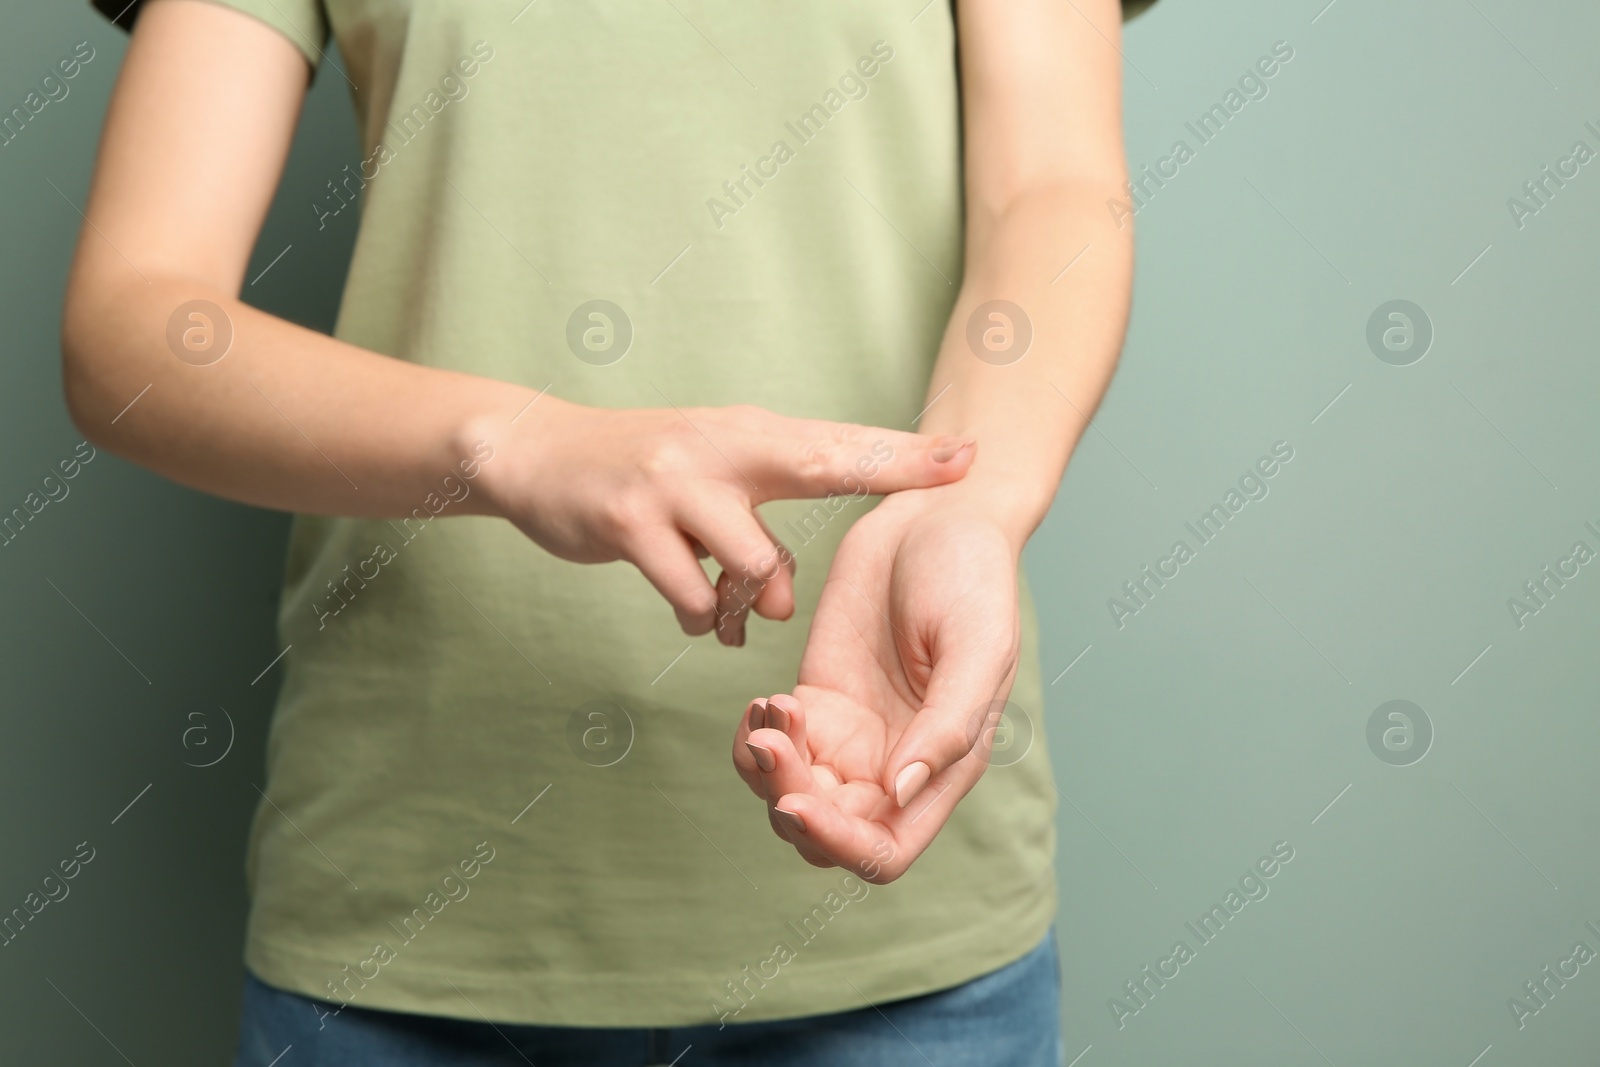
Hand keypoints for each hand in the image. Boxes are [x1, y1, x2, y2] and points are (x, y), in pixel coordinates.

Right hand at [471, 399, 974, 640]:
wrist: (539, 456)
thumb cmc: (642, 475)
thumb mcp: (709, 475)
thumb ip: (756, 524)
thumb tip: (785, 600)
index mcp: (748, 434)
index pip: (841, 444)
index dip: (907, 453)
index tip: (971, 454)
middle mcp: (721, 448)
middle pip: (824, 463)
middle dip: (895, 467)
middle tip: (957, 473)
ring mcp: (676, 482)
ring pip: (757, 563)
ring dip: (759, 602)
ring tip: (740, 610)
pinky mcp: (632, 522)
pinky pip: (695, 596)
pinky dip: (704, 617)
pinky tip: (696, 611)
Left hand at [731, 487, 1021, 881]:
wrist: (936, 511)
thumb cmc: (973, 575)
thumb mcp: (978, 645)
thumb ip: (948, 725)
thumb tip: (901, 791)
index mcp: (942, 768)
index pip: (884, 850)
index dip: (838, 844)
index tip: (796, 803)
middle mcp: (894, 765)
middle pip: (827, 831)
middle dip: (789, 801)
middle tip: (770, 740)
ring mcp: (851, 735)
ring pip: (791, 794)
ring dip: (765, 771)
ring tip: (768, 711)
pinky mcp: (817, 698)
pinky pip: (771, 745)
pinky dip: (755, 735)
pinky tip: (763, 699)